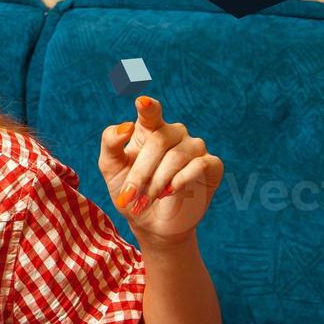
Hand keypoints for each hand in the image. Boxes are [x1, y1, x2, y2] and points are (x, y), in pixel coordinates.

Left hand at [98, 95, 223, 247]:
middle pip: (158, 140)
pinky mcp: (212, 165)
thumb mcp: (112, 168)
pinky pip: (199, 165)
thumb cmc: (130, 190)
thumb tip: (126, 126)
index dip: (148, 106)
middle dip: (141, 171)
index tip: (142, 102)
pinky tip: (171, 191)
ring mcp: (194, 147)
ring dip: (158, 181)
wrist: (150, 222)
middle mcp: (174, 132)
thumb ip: (111, 144)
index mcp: (149, 128)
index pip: (150, 111)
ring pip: (177, 156)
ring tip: (150, 197)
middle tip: (131, 194)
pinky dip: (182, 180)